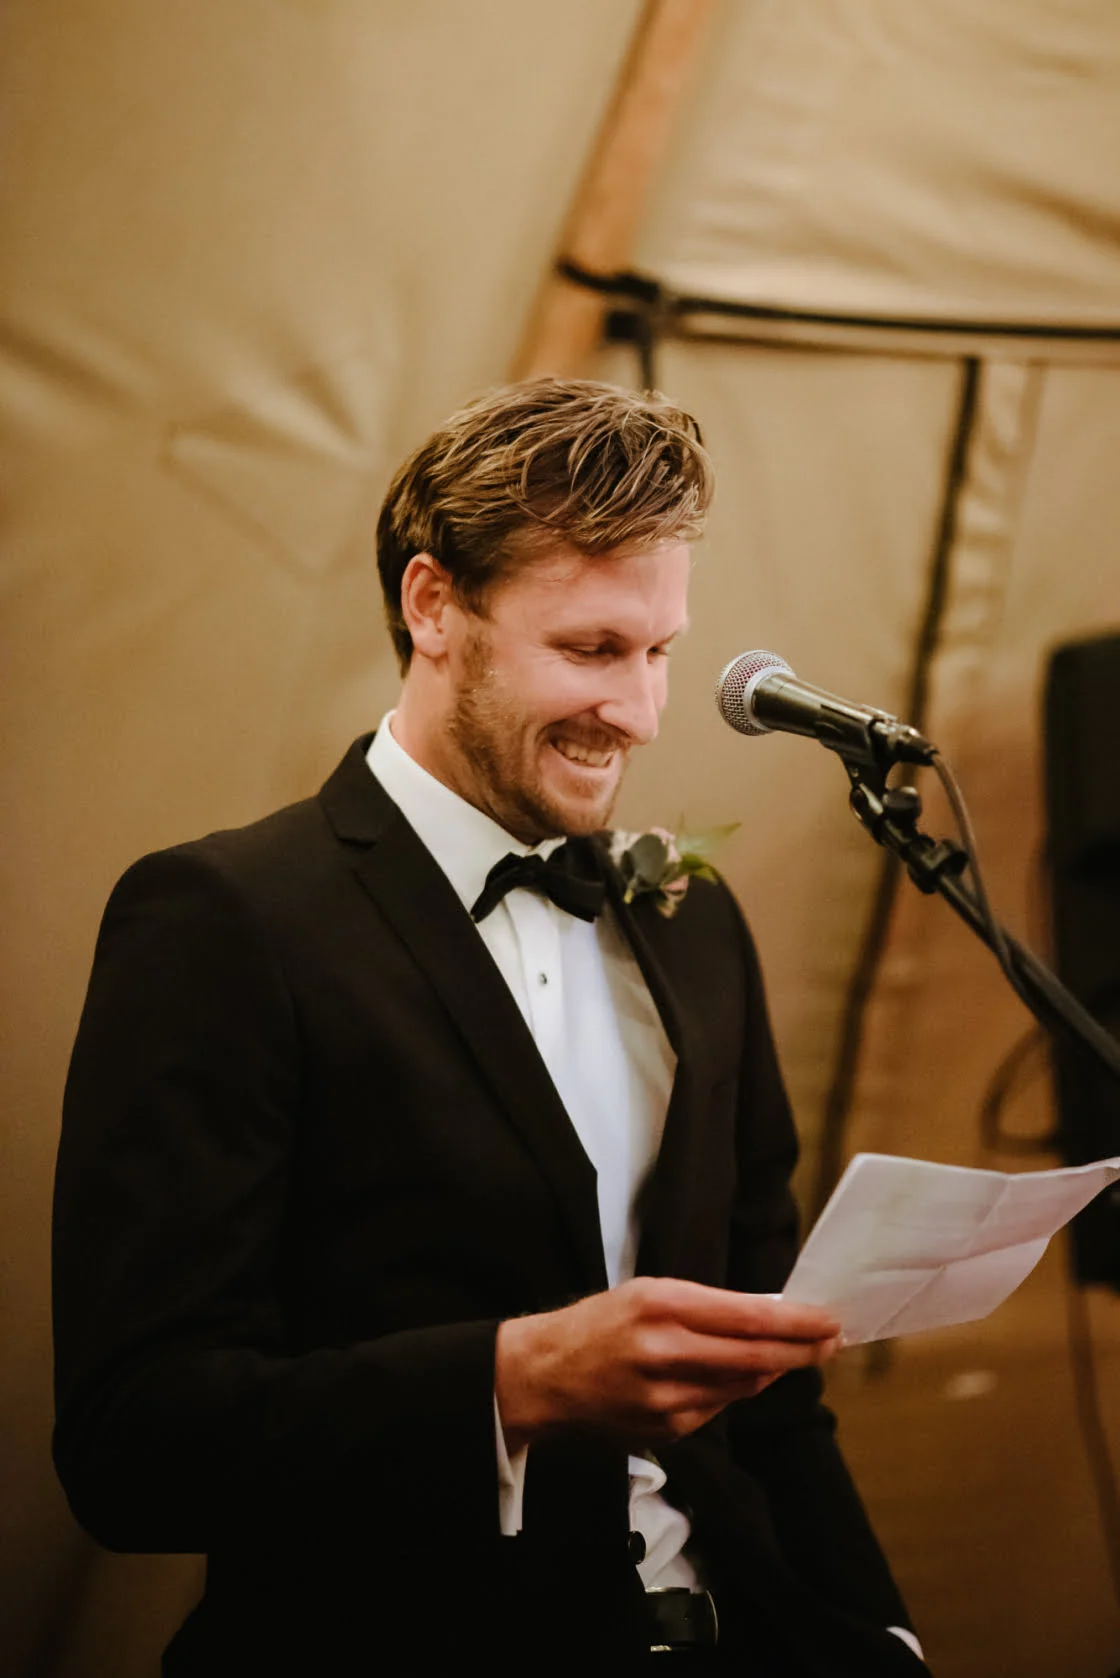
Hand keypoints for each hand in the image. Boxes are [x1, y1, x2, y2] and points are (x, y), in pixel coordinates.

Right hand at [495, 1277, 840, 1451]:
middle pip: (756, 1358)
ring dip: (774, 1370)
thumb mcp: (646, 1292)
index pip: (748, 1317)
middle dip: (802, 1351)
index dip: (796, 1322)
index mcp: (659, 1306)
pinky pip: (719, 1407)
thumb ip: (704, 1305)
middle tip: (831, 1341)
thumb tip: (769, 1315)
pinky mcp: (666, 1431)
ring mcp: (666, 1399)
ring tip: (794, 1354)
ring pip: (743, 1386)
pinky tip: (739, 1375)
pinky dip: (736, 1389)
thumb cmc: (596, 1325)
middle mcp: (664, 1353)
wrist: (542, 1378)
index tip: (827, 1318)